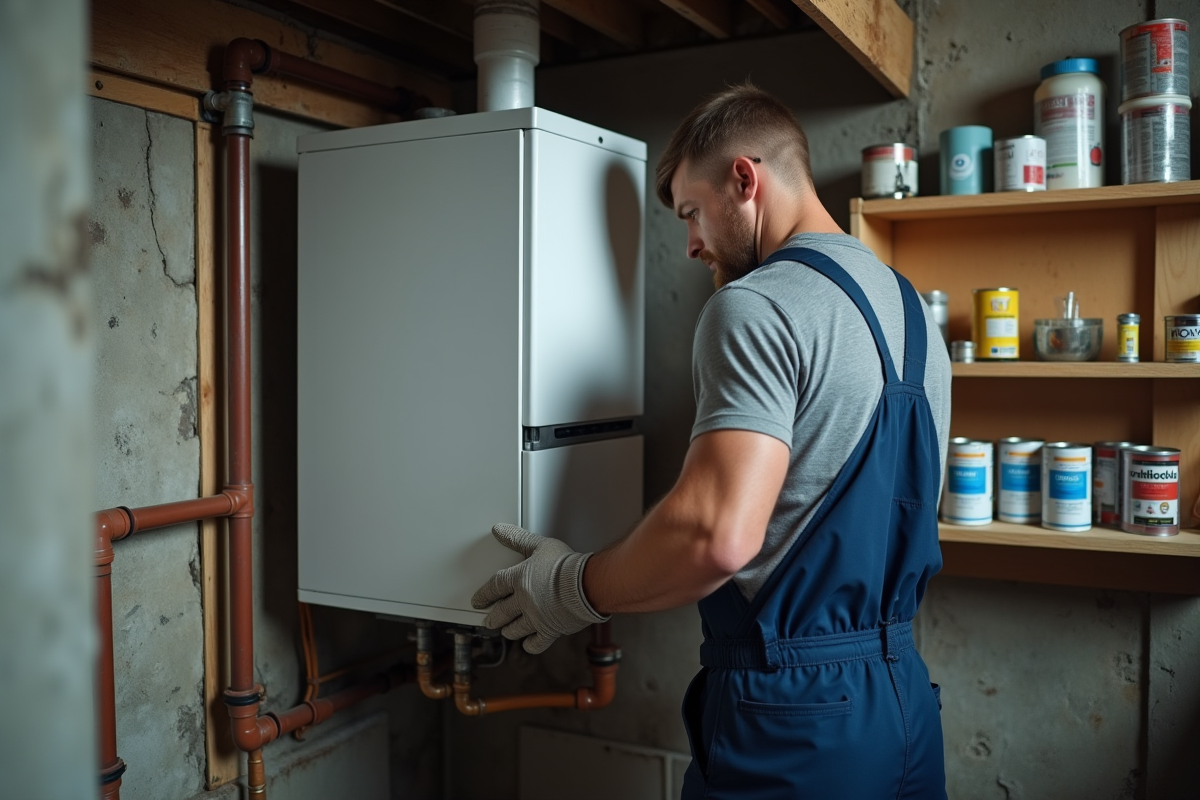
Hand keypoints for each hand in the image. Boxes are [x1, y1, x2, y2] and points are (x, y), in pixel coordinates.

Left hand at [470, 524, 607, 653]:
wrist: (586, 584)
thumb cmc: (566, 564)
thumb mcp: (541, 544)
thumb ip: (519, 538)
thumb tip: (499, 530)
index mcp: (518, 579)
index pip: (494, 587)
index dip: (484, 594)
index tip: (477, 601)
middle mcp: (523, 601)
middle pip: (501, 612)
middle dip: (493, 618)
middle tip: (488, 621)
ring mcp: (535, 618)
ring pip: (515, 629)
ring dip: (509, 630)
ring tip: (506, 631)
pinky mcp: (550, 630)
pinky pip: (536, 643)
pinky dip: (530, 644)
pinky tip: (529, 643)